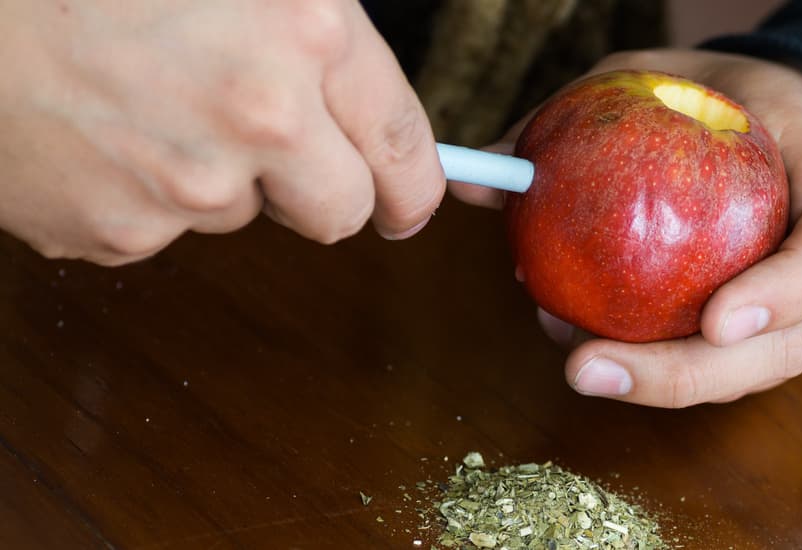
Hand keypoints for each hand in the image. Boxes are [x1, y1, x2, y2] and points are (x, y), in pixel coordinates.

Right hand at [0, 1, 442, 264]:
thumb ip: (315, 39)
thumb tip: (368, 115)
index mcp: (306, 33)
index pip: (402, 145)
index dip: (414, 184)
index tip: (409, 202)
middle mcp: (262, 117)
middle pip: (340, 212)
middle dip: (320, 192)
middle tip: (273, 151)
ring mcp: (188, 186)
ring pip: (243, 216)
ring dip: (217, 178)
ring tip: (148, 105)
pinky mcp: (120, 232)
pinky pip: (165, 232)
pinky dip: (144, 196)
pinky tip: (104, 136)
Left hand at [452, 49, 801, 406]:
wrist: (774, 124)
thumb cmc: (721, 96)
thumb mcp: (660, 75)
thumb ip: (584, 109)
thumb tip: (481, 175)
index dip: (793, 287)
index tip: (718, 320)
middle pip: (782, 347)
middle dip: (685, 375)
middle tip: (587, 367)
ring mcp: (792, 306)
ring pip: (740, 375)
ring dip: (652, 382)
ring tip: (570, 358)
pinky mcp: (750, 329)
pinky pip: (704, 360)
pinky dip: (643, 362)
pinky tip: (576, 337)